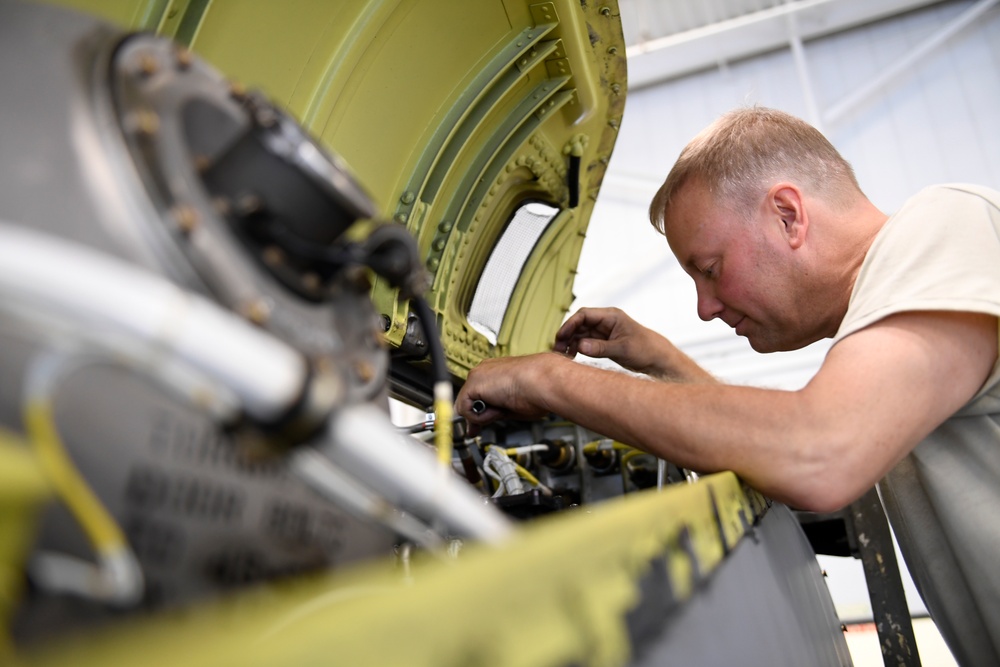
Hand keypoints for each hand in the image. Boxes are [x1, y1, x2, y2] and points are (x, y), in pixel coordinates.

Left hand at [456, 353, 558, 424]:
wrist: (543, 381)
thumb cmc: (538, 390)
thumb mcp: (513, 402)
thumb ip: (498, 408)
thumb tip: (491, 418)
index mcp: (497, 372)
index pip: (478, 393)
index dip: (478, 410)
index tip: (479, 424)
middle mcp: (485, 371)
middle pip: (467, 398)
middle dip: (472, 417)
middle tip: (474, 432)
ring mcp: (478, 376)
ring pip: (466, 405)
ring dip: (482, 416)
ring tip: (502, 411)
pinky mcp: (473, 383)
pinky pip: (466, 409)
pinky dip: (480, 417)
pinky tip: (497, 411)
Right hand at [553, 307, 712, 381]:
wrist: (659, 360)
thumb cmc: (646, 350)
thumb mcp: (623, 350)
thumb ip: (600, 348)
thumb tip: (579, 346)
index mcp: (611, 316)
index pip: (584, 315)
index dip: (570, 324)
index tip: (561, 337)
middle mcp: (606, 321)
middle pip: (579, 324)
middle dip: (567, 335)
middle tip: (558, 349)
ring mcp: (604, 332)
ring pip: (580, 334)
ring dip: (570, 343)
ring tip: (562, 355)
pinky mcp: (604, 342)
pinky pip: (585, 342)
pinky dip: (577, 348)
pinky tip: (571, 357)